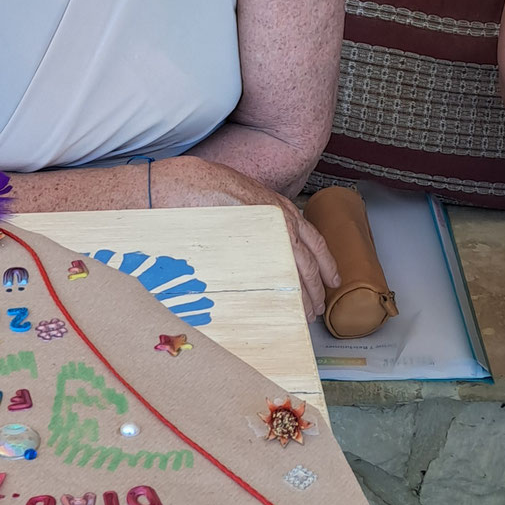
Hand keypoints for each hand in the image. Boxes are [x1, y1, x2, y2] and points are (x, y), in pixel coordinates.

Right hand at [150, 159, 339, 320]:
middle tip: (316, 308)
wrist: (173, 187)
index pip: (313, 239)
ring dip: (300, 299)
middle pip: (309, 263)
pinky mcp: (251, 252)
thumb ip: (254, 216)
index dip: (325, 262)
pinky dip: (279, 299)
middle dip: (315, 289)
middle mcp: (280, 221)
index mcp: (278, 207)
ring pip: (295, 275)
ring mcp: (267, 236)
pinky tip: (280, 311)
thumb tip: (256, 237)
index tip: (331, 278)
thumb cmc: (194, 188)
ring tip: (301, 317)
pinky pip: (272, 281)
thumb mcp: (236, 196)